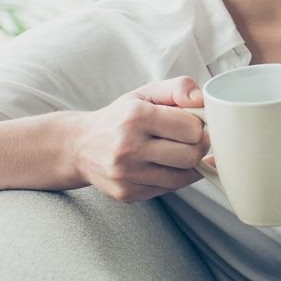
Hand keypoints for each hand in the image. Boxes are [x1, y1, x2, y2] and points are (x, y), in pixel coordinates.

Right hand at [69, 76, 213, 202]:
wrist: (79, 146)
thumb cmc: (119, 117)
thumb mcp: (146, 93)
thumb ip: (178, 88)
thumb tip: (201, 100)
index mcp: (136, 117)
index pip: (192, 129)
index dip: (199, 126)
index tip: (192, 124)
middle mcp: (128, 147)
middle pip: (191, 156)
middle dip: (198, 147)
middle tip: (189, 140)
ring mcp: (126, 174)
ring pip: (183, 177)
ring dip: (187, 165)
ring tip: (176, 151)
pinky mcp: (127, 193)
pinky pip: (167, 190)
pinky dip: (172, 178)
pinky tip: (162, 165)